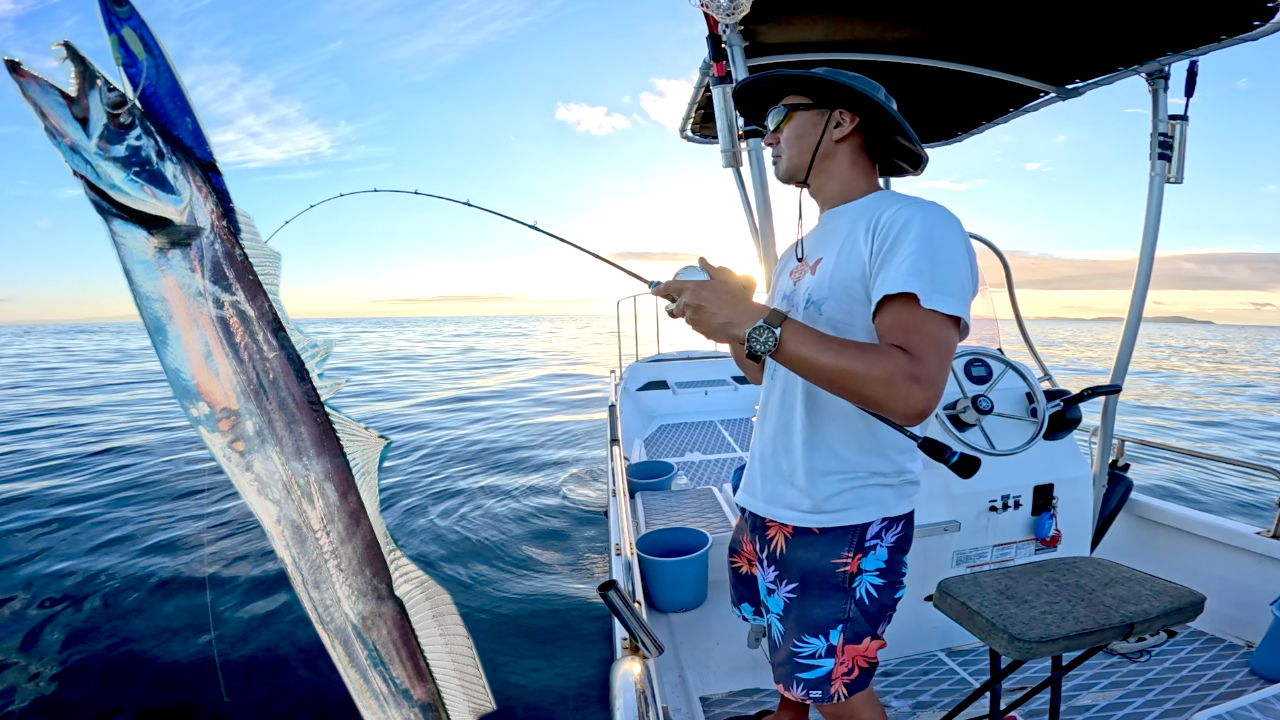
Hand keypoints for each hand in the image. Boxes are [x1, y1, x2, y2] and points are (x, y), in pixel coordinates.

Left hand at [650, 257, 766, 343]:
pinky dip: (702, 323)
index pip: (670, 287)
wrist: (745, 321)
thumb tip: (701, 261)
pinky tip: (715, 320)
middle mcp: (689, 304)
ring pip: (688, 317)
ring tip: (712, 312)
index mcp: (693, 289)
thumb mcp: (724, 280)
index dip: (660, 289)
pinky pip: (696, 326)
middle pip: (677, 306)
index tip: (655, 290)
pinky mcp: (698, 330)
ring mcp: (692, 319)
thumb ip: (710, 270)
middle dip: (683, 306)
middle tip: (698, 304)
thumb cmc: (736, 299)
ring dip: (695, 315)